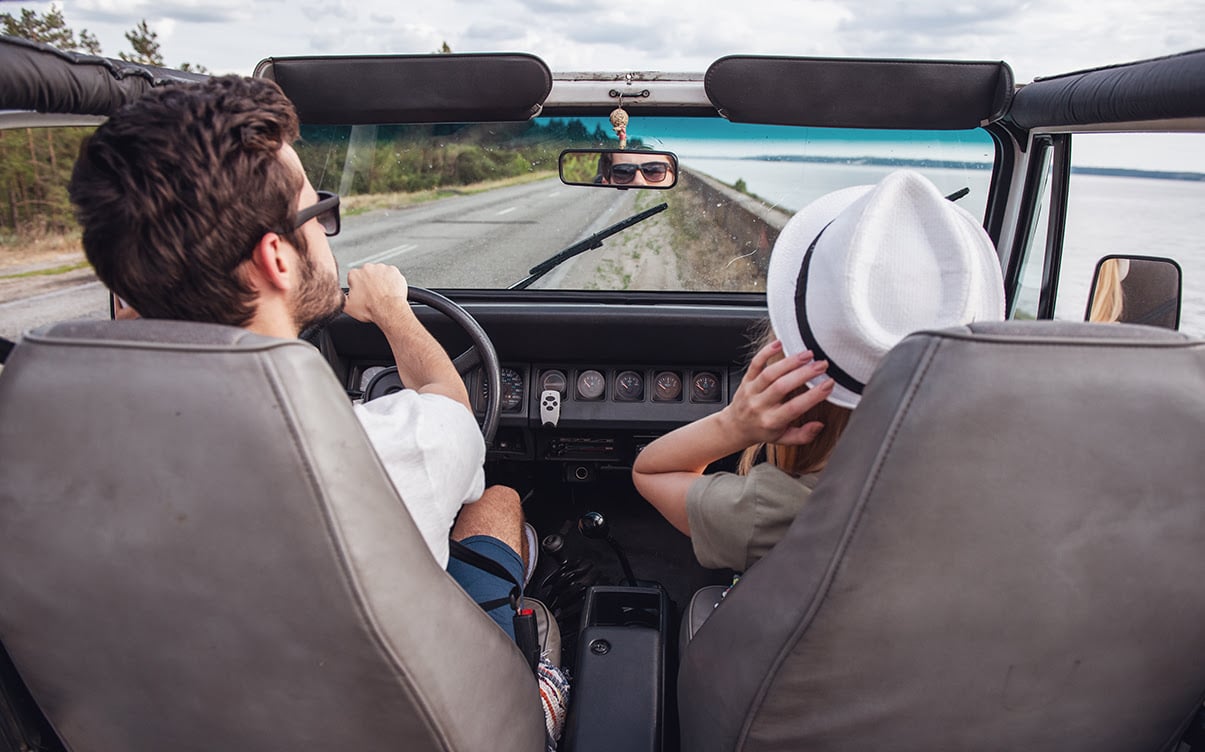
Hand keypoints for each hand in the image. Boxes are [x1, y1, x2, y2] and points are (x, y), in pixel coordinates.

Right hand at [344, 263, 411, 324]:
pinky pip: (392, 274)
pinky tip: (390, 290)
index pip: (353, 277)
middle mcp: (367, 268)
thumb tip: (339, 296)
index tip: (362, 293)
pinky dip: (392, 281)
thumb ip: (340, 298)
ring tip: (382, 293)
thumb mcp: (347, 307)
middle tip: (373, 294)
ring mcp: (382, 268)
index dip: (357, 286)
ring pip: (380, 273)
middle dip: (369, 281)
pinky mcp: (394, 271)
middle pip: (367, 273)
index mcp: (354, 274)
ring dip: (381, 280)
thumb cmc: (370, 309)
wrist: (389, 310)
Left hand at [719, 340, 833, 446]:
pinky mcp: (746, 379)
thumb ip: (803, 435)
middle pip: (782, 386)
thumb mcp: (783, 439)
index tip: (828, 384)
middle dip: (804, 374)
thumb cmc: (761, 431)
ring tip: (808, 355)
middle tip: (821, 365)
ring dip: (790, 362)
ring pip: (770, 373)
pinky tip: (779, 343)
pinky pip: (755, 364)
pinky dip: (766, 352)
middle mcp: (760, 405)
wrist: (734, 427)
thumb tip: (819, 425)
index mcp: (771, 421)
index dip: (813, 395)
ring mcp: (751, 391)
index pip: (795, 407)